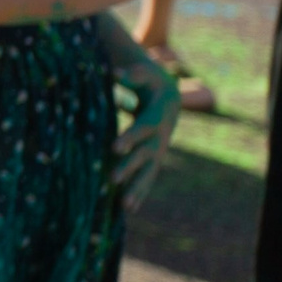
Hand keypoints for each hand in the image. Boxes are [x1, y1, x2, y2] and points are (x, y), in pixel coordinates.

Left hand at [110, 46, 177, 210]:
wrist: (168, 98)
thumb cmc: (149, 82)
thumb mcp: (142, 74)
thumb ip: (130, 74)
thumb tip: (113, 72)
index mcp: (156, 116)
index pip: (142, 128)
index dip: (129, 137)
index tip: (114, 148)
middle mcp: (159, 138)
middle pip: (144, 155)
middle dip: (129, 167)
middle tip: (112, 179)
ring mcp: (158, 152)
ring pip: (148, 173)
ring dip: (137, 189)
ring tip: (125, 206)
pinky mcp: (153, 161)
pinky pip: (147, 180)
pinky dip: (139, 194)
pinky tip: (127, 210)